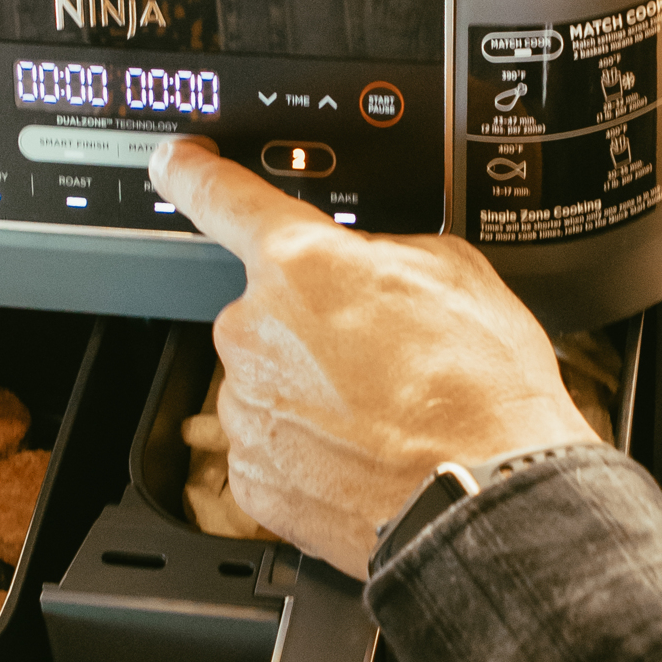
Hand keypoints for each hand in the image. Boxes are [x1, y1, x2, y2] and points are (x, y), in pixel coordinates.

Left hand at [150, 138, 597, 577]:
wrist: (486, 499)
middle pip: (266, 310)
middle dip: (315, 327)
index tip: (175, 162)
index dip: (191, 172)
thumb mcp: (456, 271)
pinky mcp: (252, 476)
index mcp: (303, 263)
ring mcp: (248, 408)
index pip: (221, 197)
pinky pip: (270, 444)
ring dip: (312, 392)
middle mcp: (256, 331)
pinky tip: (362, 454)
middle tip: (384, 356)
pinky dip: (308, 449)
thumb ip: (384, 250)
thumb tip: (367, 262)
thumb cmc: (481, 393)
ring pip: (267, 381)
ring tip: (384, 414)